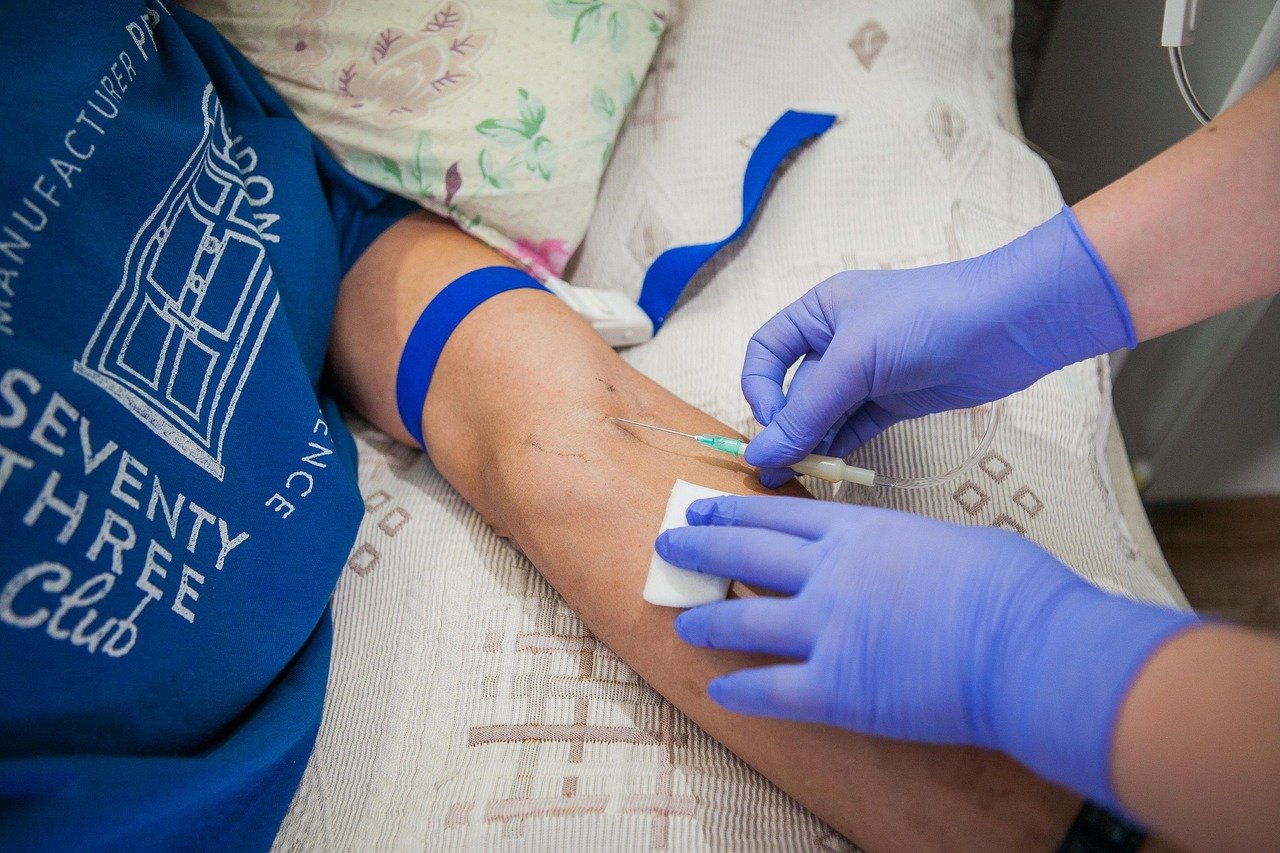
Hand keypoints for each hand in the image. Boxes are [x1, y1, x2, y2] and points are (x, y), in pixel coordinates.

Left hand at [656, 495, 1195, 807]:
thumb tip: (899, 559)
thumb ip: (902, 548)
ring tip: (682, 621)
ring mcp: (827, 628)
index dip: (734, 510)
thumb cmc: (1010, 588)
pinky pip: (770, 689)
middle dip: (702, 546)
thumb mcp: (947, 542)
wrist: (1027, 645)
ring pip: (744, 619)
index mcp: (860, 531)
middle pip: (746, 553)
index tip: (703, 508)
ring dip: (707, 619)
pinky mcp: (836, 687)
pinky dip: (740, 690)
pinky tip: (720, 691)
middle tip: (669, 544)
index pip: (778, 513)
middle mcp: (830, 573)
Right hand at [741, 207, 1135, 486]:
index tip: (773, 425)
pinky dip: (840, 450)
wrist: (1009, 325)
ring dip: (809, 445)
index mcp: (819, 312)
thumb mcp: (855, 360)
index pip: (766, 352)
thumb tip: (760, 454)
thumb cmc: (926, 319)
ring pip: (823, 414)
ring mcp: (868, 373)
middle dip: (783, 428)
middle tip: (776, 471)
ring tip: (797, 480)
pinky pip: (854, 429)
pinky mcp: (895, 400)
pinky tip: (830, 471)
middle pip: (792, 389)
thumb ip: (807, 411)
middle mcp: (838, 340)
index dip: (760, 389)